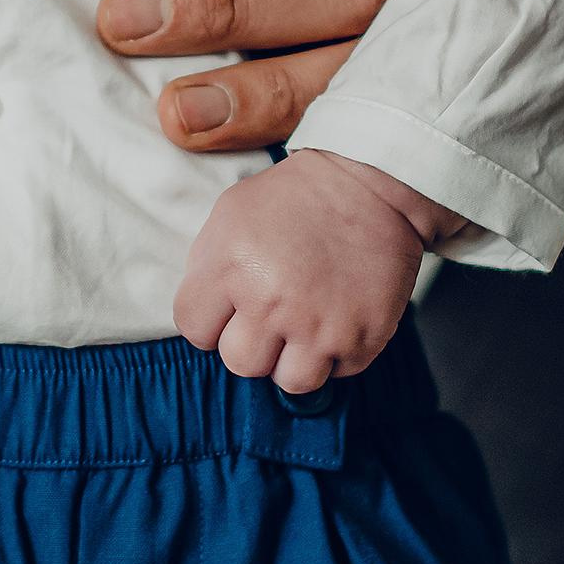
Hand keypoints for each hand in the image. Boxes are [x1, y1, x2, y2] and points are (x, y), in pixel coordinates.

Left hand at [175, 150, 445, 391]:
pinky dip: (337, 352)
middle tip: (271, 314)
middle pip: (240, 363)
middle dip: (251, 341)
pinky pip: (338, 371)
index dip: (210, 319)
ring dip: (294, 358)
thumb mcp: (231, 213)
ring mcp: (320, 325)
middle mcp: (272, 303)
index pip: (194, 330)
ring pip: (289, 381)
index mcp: (231, 268)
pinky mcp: (362, 336)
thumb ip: (207, 266)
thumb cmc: (294, 197)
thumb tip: (203, 314)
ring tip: (303, 324)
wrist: (370, 182)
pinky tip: (337, 316)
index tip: (230, 306)